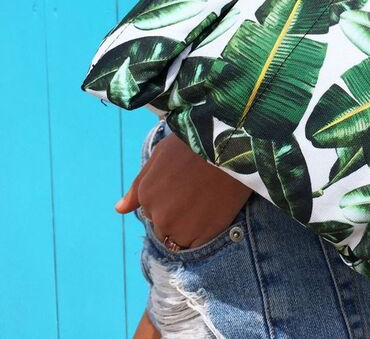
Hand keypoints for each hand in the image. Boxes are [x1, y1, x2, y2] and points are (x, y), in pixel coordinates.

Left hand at [115, 132, 252, 248]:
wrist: (228, 147)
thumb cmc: (195, 145)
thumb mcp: (160, 156)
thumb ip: (139, 186)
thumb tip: (119, 209)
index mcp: (146, 194)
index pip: (151, 212)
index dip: (170, 201)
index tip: (185, 189)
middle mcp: (158, 215)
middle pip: (164, 228)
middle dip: (178, 216)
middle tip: (198, 196)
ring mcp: (180, 228)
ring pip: (179, 239)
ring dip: (190, 228)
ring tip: (207, 204)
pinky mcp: (203, 235)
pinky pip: (198, 244)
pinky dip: (205, 233)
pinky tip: (214, 212)